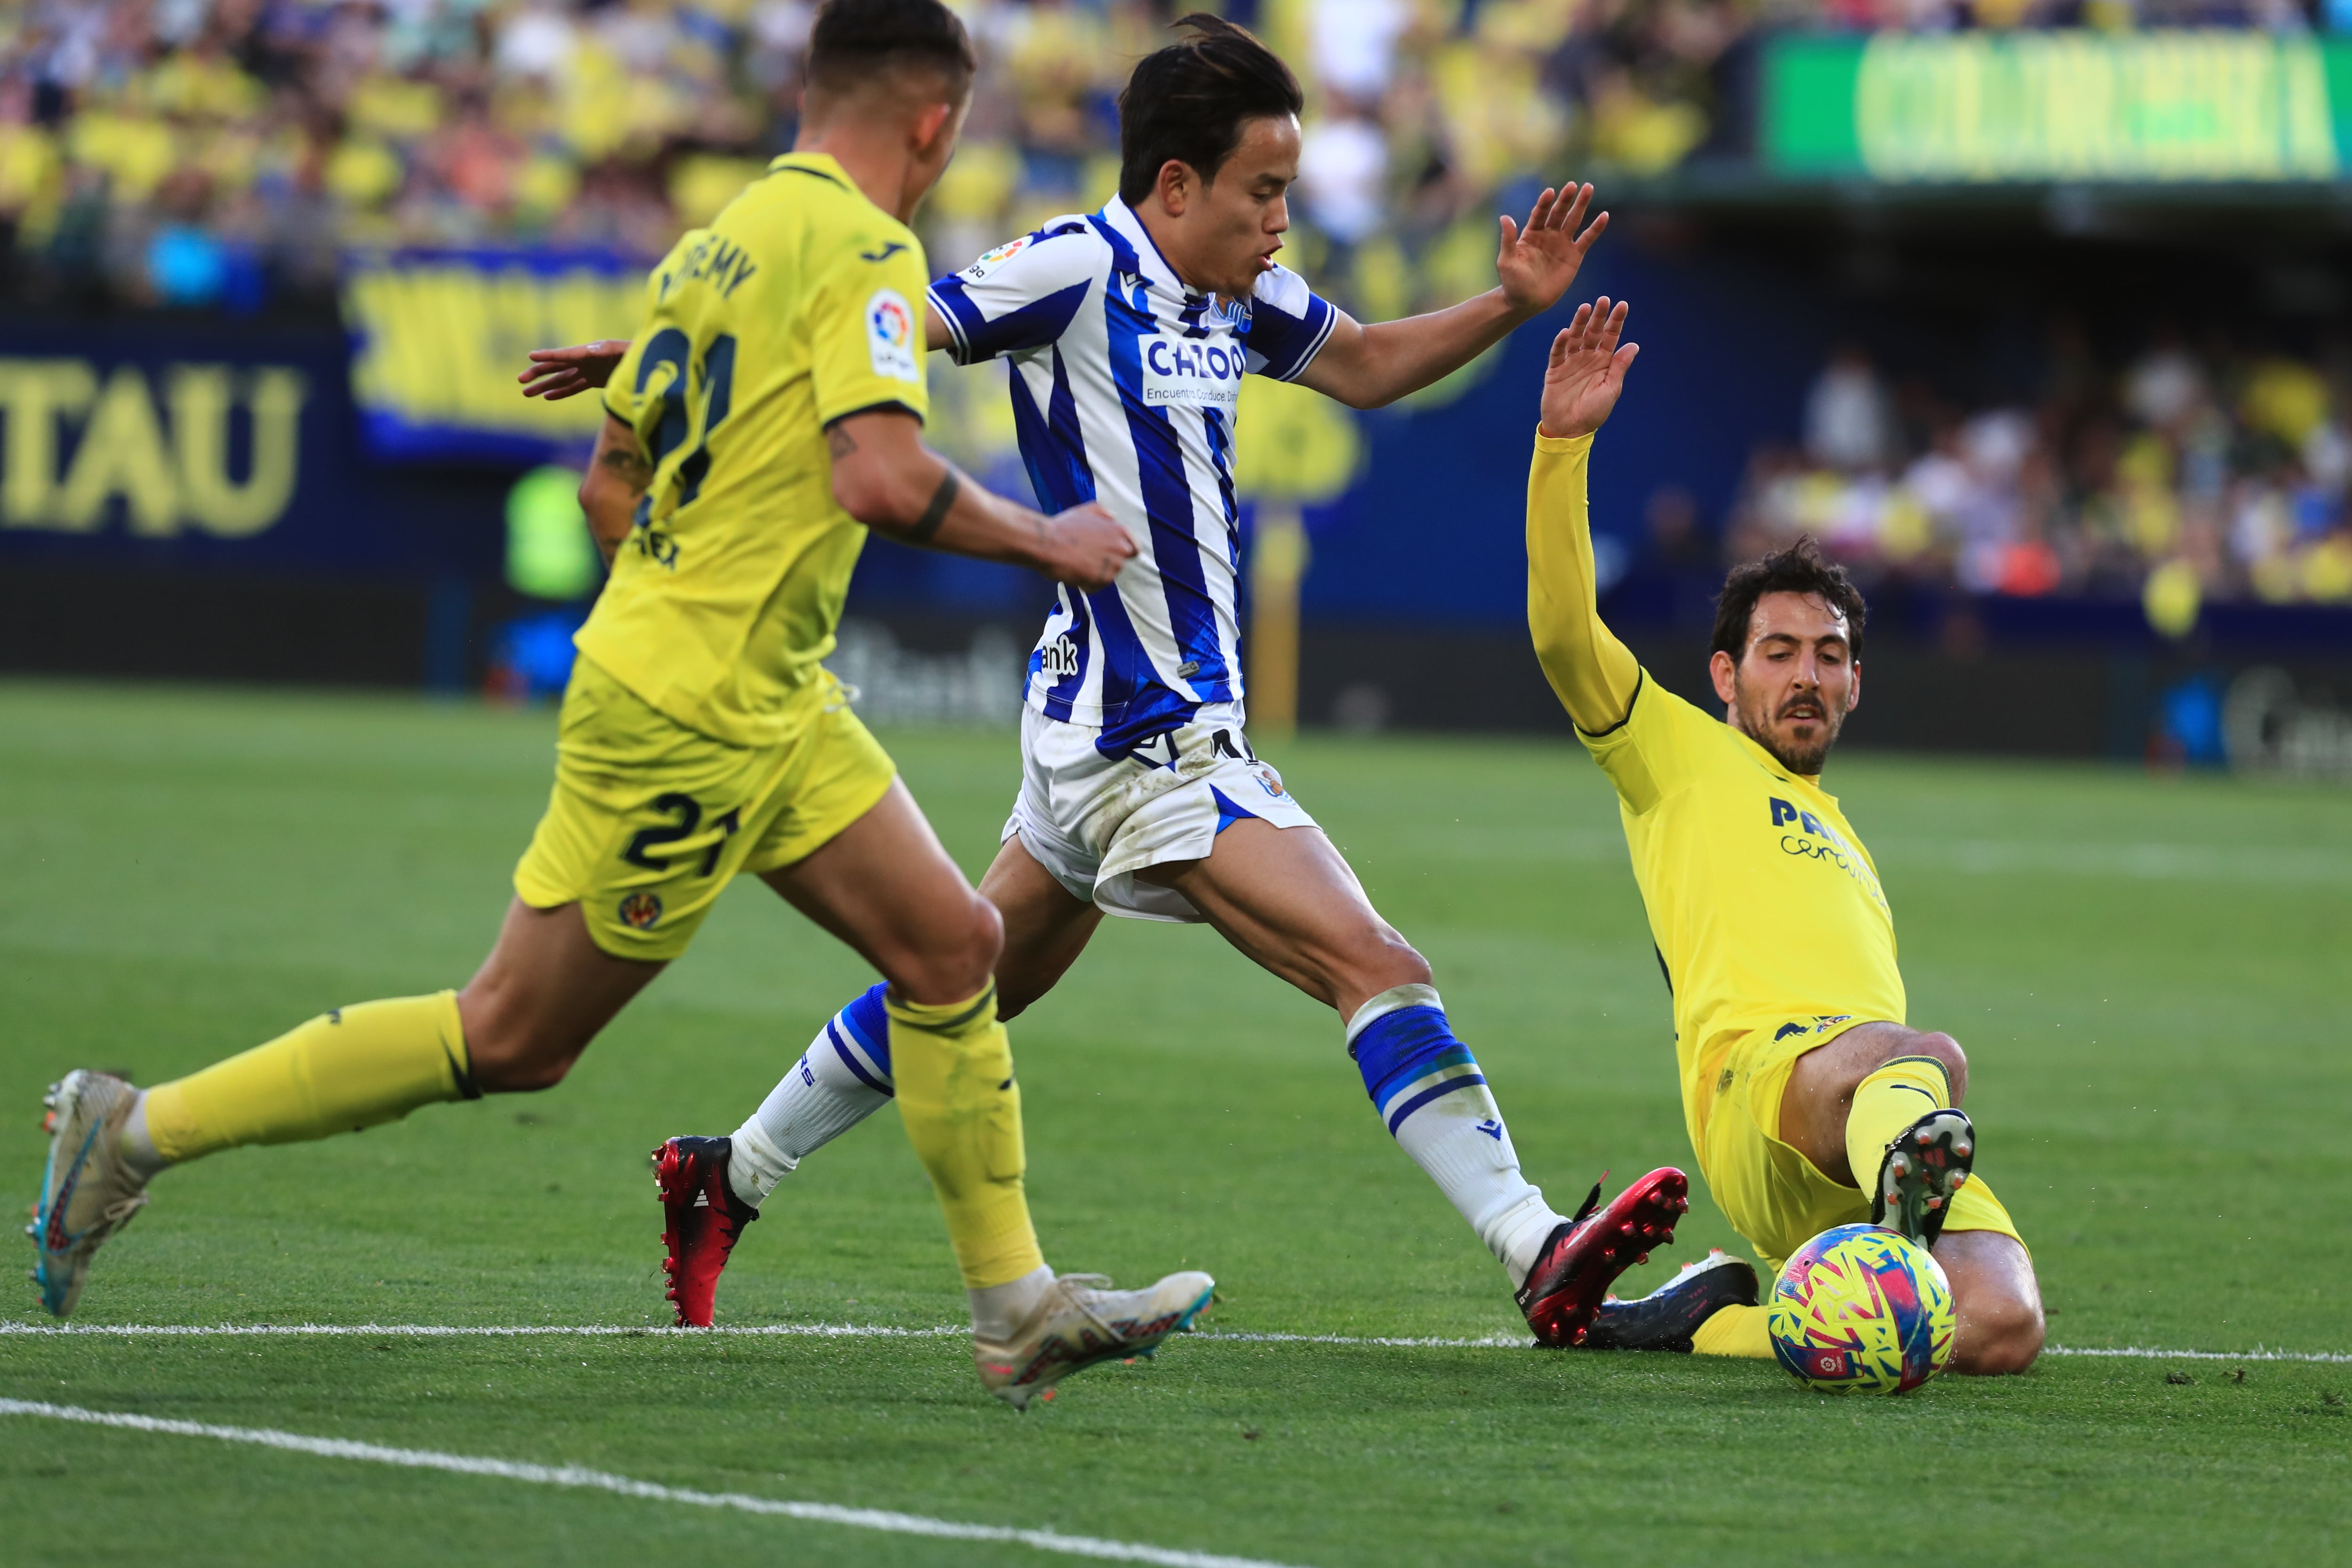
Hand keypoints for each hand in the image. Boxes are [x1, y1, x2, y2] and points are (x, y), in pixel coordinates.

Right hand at [517, 340, 630, 400]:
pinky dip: (561, 391)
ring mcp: (588, 370)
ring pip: (561, 379)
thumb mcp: (622, 350)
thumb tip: (590, 351)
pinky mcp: (594, 380)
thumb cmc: (634, 352)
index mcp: (588, 352)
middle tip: (520, 380)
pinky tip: (547, 396)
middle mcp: (584, 360)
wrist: (647, 360)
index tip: (531, 355)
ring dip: (544, 386)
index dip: (548, 355)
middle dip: (538, 373)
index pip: (564, 355)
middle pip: (556, 367)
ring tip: (526, 393)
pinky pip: (574, 387)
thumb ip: (606, 351)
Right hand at [1035, 502, 1136, 590]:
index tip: (1112, 556)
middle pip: (1119, 564)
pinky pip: (1096, 587)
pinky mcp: (1103, 579)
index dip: (1123, 553)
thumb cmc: (1063, 527)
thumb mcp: (1085, 511)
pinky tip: (1074, 573)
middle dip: (1106, 564)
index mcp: (1120, 531)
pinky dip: (1086, 584)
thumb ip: (1103, 513)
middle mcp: (1121, 548)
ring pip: (1107, 576)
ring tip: (1076, 564)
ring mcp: (1114, 565)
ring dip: (1094, 574)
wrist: (1049, 544)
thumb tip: (1114, 517)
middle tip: (1086, 559)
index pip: (1134, 548)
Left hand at [1496, 182, 1607, 317]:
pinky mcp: (1574, 256)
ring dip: (1581, 205)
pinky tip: (1604, 216)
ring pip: (1574, 220)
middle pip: (1558, 212)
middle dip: (1565, 199)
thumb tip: (1504, 217)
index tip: (1550, 192)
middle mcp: (1548, 235)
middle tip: (1573, 185)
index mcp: (1531, 234)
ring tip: (1588, 188)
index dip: (1544, 203)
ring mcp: (1562, 244)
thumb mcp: (1506, 262)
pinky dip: (1595, 228)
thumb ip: (1508, 240)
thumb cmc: (1513, 283)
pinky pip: (1586, 239)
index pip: (1539, 214)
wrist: (1526, 302)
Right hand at [1539, 297, 1639, 438]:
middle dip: (1598, 316)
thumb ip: (1619, 366)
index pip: (1611, 336)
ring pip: (1575, 338)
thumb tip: (1634, 345)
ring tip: (1584, 308)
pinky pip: (1558, 353)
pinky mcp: (1555, 370)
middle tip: (1603, 300)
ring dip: (1579, 323)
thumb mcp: (1611, 389)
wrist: (1570, 430)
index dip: (1616, 321)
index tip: (1622, 305)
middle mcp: (1587, 357)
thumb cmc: (1594, 412)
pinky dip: (1561, 343)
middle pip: (1593, 332)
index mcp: (1603, 361)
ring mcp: (1570, 362)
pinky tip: (1565, 333)